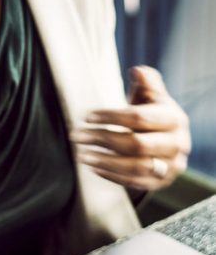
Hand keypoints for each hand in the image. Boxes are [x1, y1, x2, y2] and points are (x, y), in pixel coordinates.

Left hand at [70, 66, 190, 190]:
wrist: (168, 145)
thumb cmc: (154, 116)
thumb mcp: (152, 98)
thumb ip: (147, 83)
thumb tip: (137, 70)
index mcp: (175, 119)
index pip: (138, 118)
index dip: (110, 116)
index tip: (86, 117)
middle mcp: (177, 144)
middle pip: (135, 144)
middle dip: (102, 139)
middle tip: (77, 136)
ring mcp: (170, 167)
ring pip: (134, 167)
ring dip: (104, 161)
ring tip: (81, 155)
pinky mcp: (161, 183)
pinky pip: (134, 182)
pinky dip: (111, 176)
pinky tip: (93, 167)